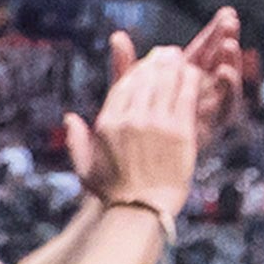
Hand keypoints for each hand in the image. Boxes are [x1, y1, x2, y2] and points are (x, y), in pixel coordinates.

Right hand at [61, 5, 243, 220]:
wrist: (141, 211)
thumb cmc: (113, 194)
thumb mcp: (85, 168)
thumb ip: (76, 140)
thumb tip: (70, 118)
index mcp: (107, 124)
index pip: (122, 85)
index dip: (135, 70)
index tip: (145, 64)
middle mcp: (130, 120)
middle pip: (145, 78)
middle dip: (157, 61)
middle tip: (166, 52)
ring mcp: (155, 124)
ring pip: (166, 82)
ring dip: (173, 65)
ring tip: (179, 57)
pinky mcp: (179, 131)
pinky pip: (185, 96)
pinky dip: (189, 81)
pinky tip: (193, 73)